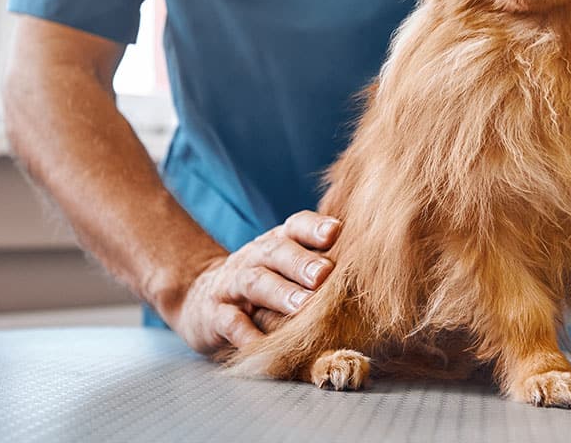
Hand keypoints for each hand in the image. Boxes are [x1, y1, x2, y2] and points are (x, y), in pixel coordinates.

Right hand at [168, 210, 340, 354]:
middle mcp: (256, 257)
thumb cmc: (263, 281)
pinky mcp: (214, 315)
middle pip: (278, 252)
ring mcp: (233, 284)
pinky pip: (230, 322)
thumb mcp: (285, 265)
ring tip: (302, 306)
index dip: (314, 227)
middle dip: (302, 262)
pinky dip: (245, 334)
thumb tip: (369, 269)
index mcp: (278, 242)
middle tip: (324, 274)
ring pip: (256, 282)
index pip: (296, 225)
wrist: (201, 297)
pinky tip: (262, 344)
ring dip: (280, 293)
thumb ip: (318, 263)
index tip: (336, 231)